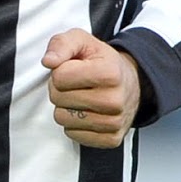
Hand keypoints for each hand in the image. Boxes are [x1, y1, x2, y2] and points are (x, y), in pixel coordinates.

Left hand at [42, 29, 143, 147]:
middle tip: (77, 83)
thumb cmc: (103, 62)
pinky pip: (72, 134)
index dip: (60, 71)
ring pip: (62, 118)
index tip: (74, 69)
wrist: (130, 82)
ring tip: (82, 97)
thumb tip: (49, 61)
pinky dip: (75, 124)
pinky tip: (88, 112)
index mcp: (109, 73)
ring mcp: (114, 122)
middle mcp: (114, 100)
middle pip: (57, 98)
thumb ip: (62, 44)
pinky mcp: (111, 139)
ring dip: (66, 107)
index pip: (59, 77)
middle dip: (61, 89)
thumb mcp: (83, 42)